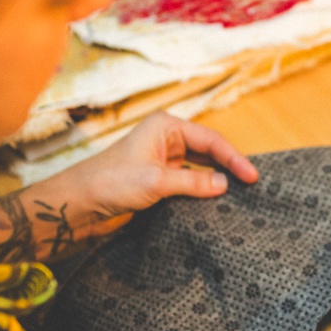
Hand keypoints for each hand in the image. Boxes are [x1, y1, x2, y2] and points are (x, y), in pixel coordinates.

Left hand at [61, 111, 258, 223]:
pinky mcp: (156, 180)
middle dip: (228, 167)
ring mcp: (161, 160)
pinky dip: (201, 191)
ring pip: (198, 168)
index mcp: (165, 126)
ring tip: (238, 195)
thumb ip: (194, 182)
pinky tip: (214, 202)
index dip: (234, 158)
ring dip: (215, 181)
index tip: (252, 177)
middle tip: (251, 186)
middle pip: (207, 151)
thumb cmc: (110, 182)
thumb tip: (225, 185)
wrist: (78, 204)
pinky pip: (187, 183)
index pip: (211, 140)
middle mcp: (164, 139)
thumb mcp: (157, 181)